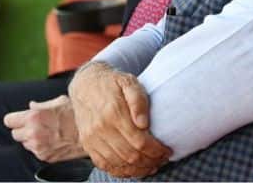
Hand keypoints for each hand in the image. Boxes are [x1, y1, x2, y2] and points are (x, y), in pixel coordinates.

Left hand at [4, 96, 86, 162]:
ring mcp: (39, 147)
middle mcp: (33, 133)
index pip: (8, 121)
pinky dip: (41, 148)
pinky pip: (36, 152)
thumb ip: (40, 105)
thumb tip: (31, 105)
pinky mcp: (45, 157)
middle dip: (22, 130)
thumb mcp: (57, 102)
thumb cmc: (75, 115)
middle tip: (33, 126)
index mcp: (33, 117)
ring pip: (25, 144)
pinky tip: (52, 141)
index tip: (19, 119)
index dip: (14, 119)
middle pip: (15, 134)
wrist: (89, 133)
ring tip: (46, 133)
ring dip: (31, 139)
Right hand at [68, 63, 170, 178]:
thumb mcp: (128, 82)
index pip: (140, 142)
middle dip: (151, 161)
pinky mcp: (87, 144)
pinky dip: (122, 171)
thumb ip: (138, 100)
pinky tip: (134, 167)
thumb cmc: (112, 84)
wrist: (85, 85)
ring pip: (119, 164)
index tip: (167, 151)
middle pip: (131, 156)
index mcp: (113, 113)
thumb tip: (143, 123)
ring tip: (151, 164)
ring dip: (139, 168)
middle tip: (162, 159)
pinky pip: (105, 165)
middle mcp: (100, 128)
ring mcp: (92, 138)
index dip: (157, 151)